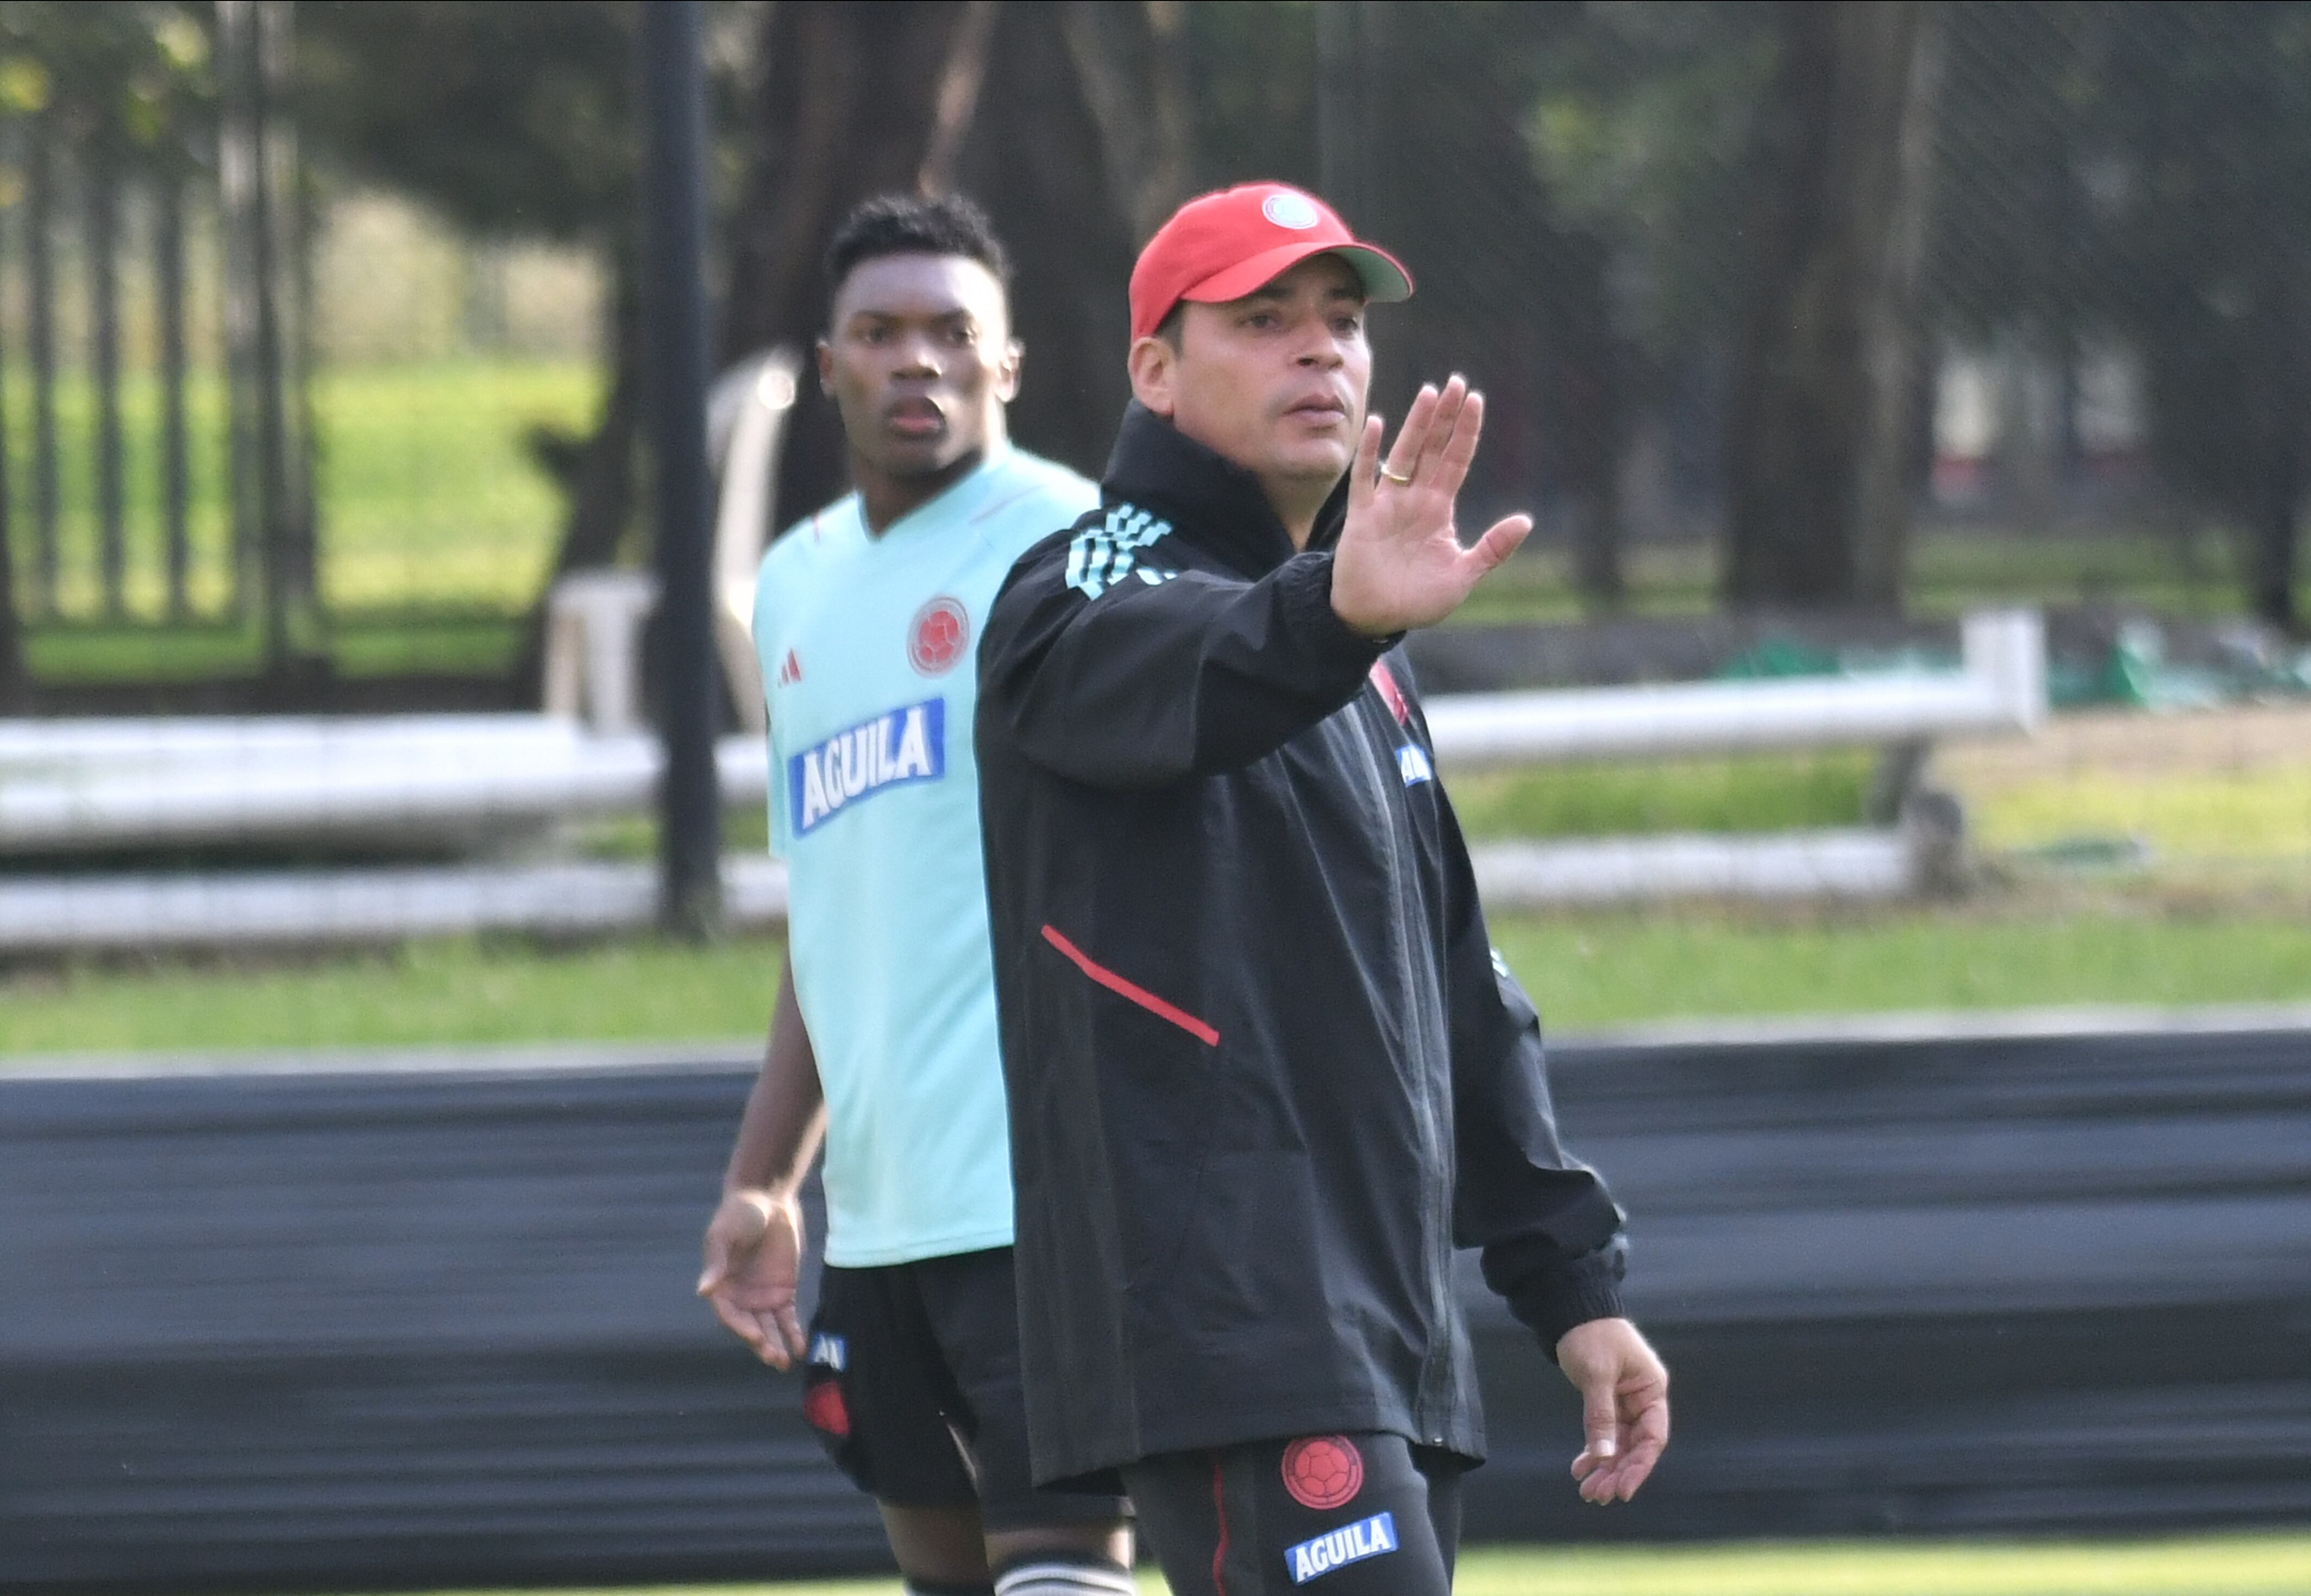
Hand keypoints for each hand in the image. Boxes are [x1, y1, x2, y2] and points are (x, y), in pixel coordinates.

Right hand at [697, 1188, 808, 1368]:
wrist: (768, 1199)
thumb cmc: (739, 1214)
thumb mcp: (725, 1235)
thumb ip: (717, 1262)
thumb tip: (704, 1290)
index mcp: (721, 1286)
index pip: (730, 1315)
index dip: (742, 1328)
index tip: (756, 1337)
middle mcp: (740, 1297)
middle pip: (750, 1326)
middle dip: (762, 1344)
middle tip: (775, 1358)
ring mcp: (762, 1296)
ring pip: (770, 1327)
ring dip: (777, 1344)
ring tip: (785, 1362)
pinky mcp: (783, 1291)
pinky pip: (788, 1317)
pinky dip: (793, 1332)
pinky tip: (801, 1347)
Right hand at [1329, 374, 1532, 636]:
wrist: (1374, 618)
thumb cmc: (1416, 600)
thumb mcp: (1462, 575)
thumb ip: (1492, 548)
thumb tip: (1525, 520)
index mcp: (1438, 510)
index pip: (1456, 461)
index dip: (1465, 431)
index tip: (1475, 400)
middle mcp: (1414, 500)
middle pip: (1433, 448)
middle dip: (1444, 416)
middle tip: (1456, 381)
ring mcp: (1387, 505)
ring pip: (1405, 454)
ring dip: (1417, 424)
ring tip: (1430, 392)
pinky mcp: (1362, 516)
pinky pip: (1366, 478)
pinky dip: (1371, 452)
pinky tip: (1380, 425)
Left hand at [1555, 1316, 1669, 1503]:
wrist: (1572, 1310)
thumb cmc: (1591, 1334)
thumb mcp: (1597, 1374)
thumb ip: (1601, 1414)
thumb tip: (1604, 1454)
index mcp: (1651, 1389)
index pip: (1652, 1437)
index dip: (1639, 1466)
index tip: (1622, 1490)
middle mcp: (1642, 1399)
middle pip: (1635, 1446)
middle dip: (1617, 1472)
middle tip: (1596, 1495)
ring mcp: (1625, 1402)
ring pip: (1619, 1444)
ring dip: (1604, 1467)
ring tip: (1588, 1491)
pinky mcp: (1608, 1402)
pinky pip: (1604, 1434)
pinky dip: (1593, 1452)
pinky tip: (1580, 1468)